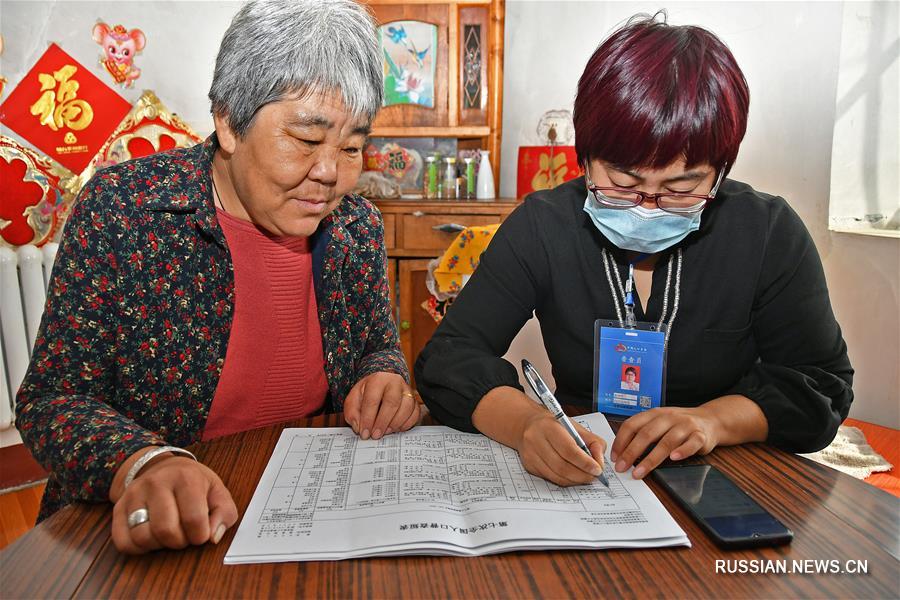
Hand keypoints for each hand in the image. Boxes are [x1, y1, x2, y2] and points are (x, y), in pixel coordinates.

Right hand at [110, 451, 238, 554]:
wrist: (163, 468)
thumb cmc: (193, 484)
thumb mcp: (217, 492)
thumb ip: (224, 514)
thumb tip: (213, 537)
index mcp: (186, 477)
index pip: (193, 519)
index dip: (200, 535)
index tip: (201, 533)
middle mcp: (156, 483)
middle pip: (166, 531)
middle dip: (179, 542)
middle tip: (184, 534)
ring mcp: (134, 494)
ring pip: (142, 537)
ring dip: (159, 545)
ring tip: (168, 534)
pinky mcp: (118, 508)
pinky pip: (123, 542)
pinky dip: (138, 548)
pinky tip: (151, 538)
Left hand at [343, 371, 418, 439]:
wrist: (380, 387)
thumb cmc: (366, 394)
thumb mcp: (353, 400)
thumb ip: (352, 413)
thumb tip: (359, 427)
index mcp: (377, 379)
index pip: (372, 400)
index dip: (368, 419)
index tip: (364, 433)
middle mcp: (395, 382)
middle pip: (392, 402)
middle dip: (383, 422)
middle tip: (376, 435)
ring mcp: (407, 390)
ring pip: (407, 407)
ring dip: (396, 423)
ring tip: (386, 432)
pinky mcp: (414, 400)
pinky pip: (415, 413)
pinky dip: (406, 424)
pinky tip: (396, 429)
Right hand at [516, 411, 605, 485]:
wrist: (528, 425)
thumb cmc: (555, 425)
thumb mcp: (576, 427)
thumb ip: (593, 442)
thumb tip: (599, 461)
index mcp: (549, 427)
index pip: (569, 450)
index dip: (585, 462)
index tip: (597, 469)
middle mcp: (536, 440)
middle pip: (562, 466)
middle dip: (582, 474)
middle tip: (594, 476)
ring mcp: (531, 454)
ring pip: (556, 475)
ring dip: (575, 480)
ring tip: (586, 477)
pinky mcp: (529, 465)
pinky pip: (551, 478)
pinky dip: (566, 480)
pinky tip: (573, 476)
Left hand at [611, 407, 719, 478]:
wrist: (710, 420)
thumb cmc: (678, 425)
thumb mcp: (659, 423)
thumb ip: (642, 433)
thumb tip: (621, 454)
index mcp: (654, 414)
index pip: (632, 425)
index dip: (621, 441)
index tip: (614, 457)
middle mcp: (668, 417)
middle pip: (646, 434)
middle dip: (631, 452)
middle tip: (622, 467)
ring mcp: (685, 426)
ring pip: (666, 441)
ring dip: (651, 459)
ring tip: (640, 472)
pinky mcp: (700, 436)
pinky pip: (691, 444)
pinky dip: (682, 451)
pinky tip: (674, 459)